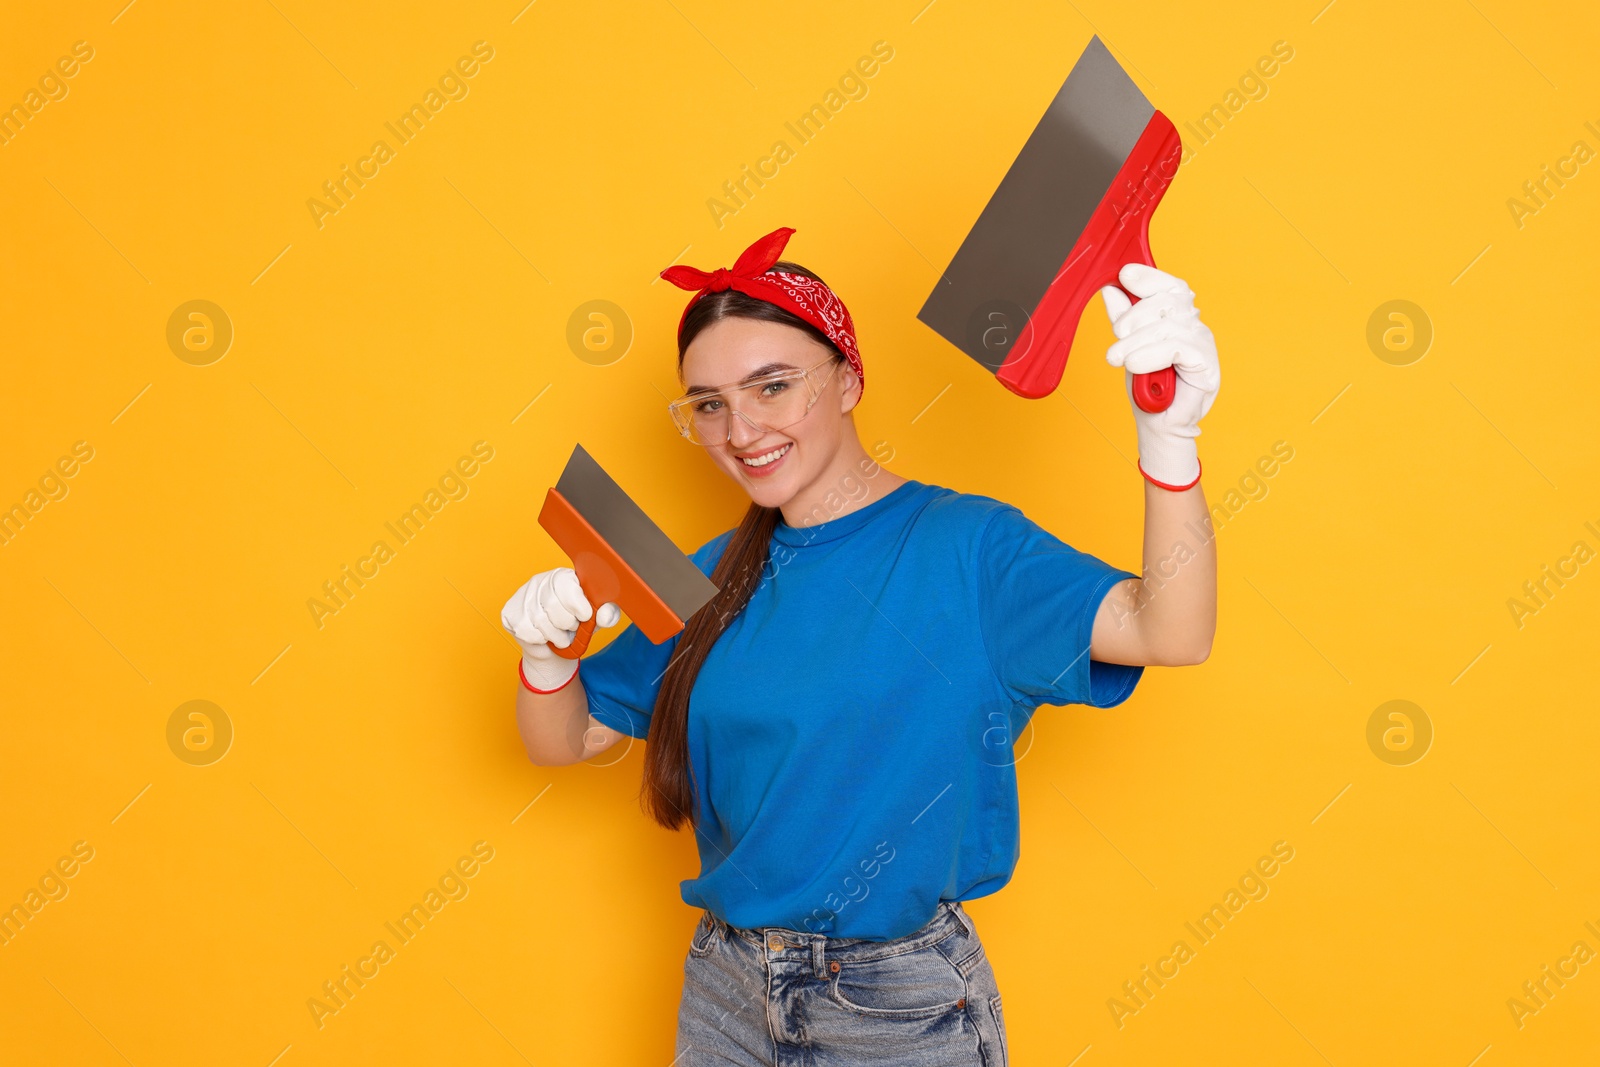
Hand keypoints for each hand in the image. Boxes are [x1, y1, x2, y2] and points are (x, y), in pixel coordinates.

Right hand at [500, 568, 621, 691]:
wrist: (554, 648)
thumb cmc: (576, 628)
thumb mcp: (596, 620)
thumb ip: (607, 614)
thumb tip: (605, 613)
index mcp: (564, 576)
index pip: (566, 584)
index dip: (578, 604)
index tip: (584, 616)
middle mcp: (541, 581)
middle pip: (553, 604)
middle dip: (567, 624)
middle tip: (571, 628)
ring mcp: (523, 595)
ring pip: (539, 620)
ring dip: (555, 636)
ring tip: (560, 636)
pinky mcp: (509, 612)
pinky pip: (526, 630)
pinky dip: (539, 639)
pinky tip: (543, 636)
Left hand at [1099, 264, 1220, 488]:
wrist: (1156, 425)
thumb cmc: (1146, 388)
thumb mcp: (1127, 347)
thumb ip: (1122, 319)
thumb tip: (1111, 291)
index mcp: (1177, 318)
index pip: (1170, 286)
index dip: (1149, 277)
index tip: (1125, 275)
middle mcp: (1193, 326)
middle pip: (1169, 301)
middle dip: (1135, 316)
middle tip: (1116, 338)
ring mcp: (1203, 344)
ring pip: (1168, 326)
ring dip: (1135, 343)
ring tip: (1118, 359)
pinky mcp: (1206, 365)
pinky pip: (1178, 348)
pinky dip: (1151, 355)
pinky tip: (1135, 365)